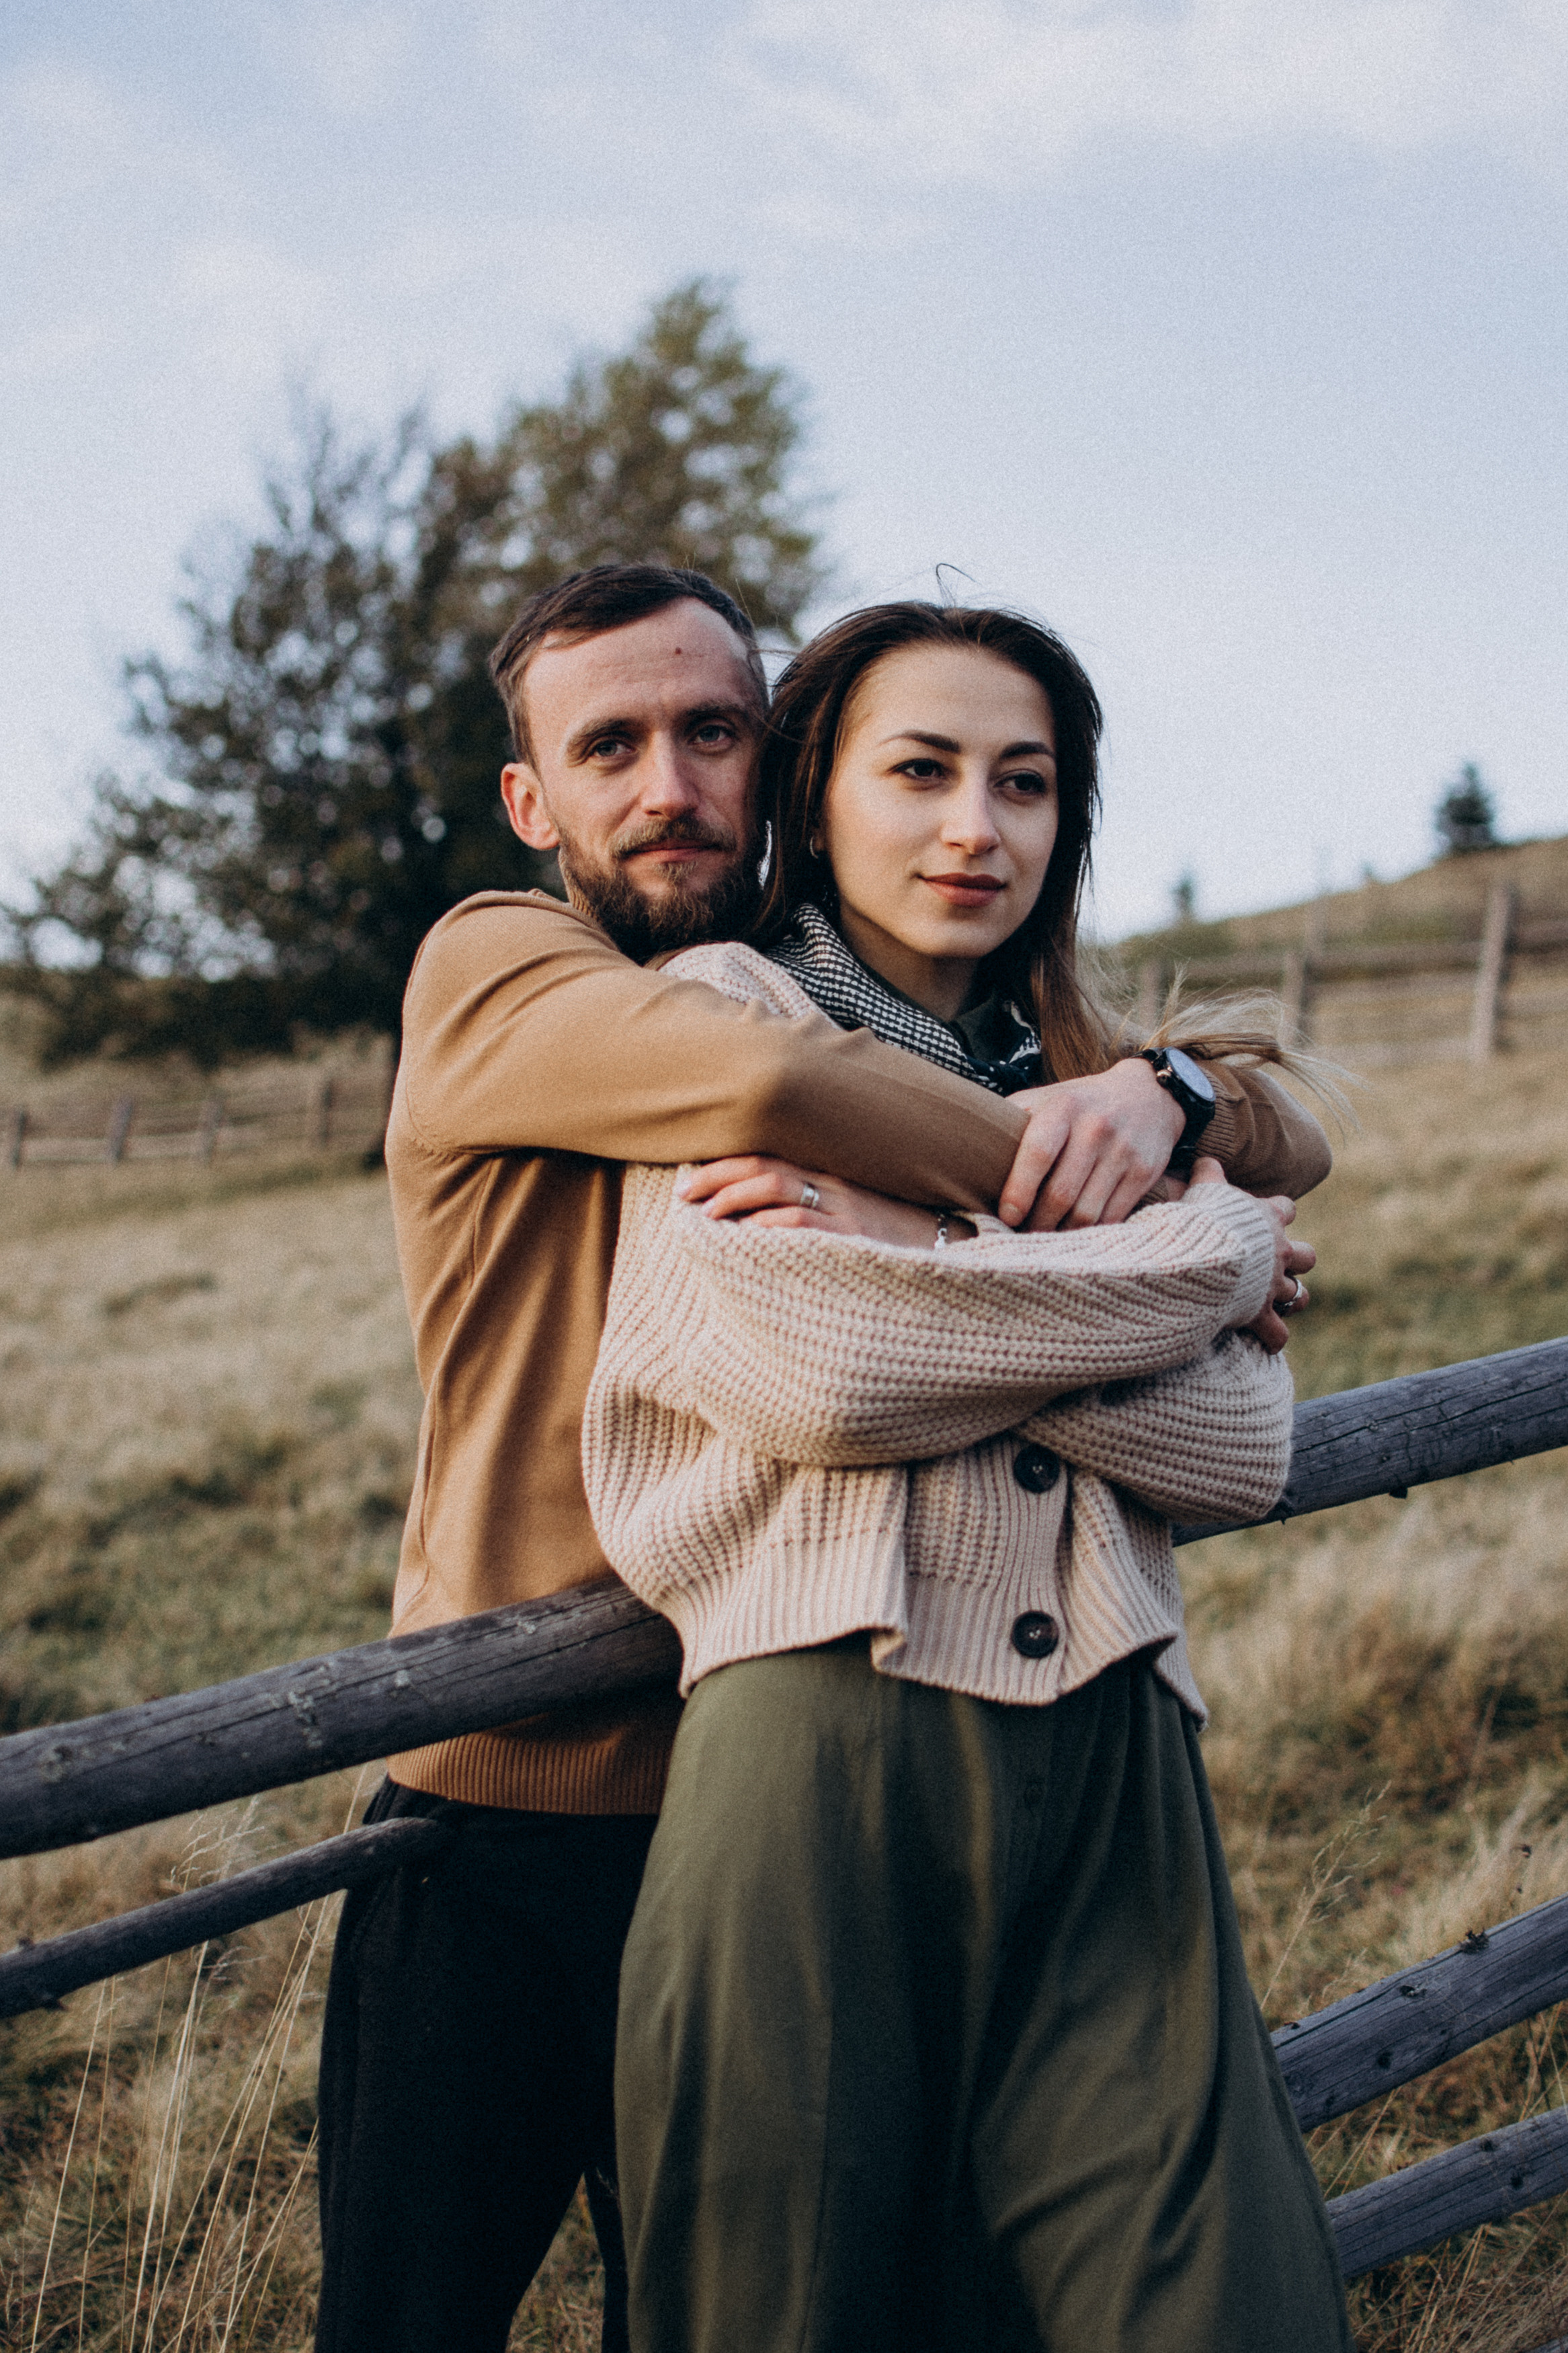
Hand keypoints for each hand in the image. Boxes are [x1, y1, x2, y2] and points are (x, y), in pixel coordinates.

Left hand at [677, 1157, 959, 1247]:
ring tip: (705, 1213)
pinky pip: (801, 1223)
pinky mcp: (850, 1237)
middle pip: (763, 1165)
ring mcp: (842, 1209)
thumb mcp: (853, 1210)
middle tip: (682, 1194)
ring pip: (776, 1187)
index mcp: (828, 1174)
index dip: (725, 1163)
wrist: (947, 1250)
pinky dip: (768, 1225)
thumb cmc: (893, 1236)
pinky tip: (745, 1235)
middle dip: (715, 1176)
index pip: (768, 1155)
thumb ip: (813, 1204)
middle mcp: (832, 1184)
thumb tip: (760, 1217)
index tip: (691, 1176)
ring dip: (733, 1198)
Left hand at [1002, 1060, 1185, 1230]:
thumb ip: (1012, 1118)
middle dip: (1036, 1223)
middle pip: (1061, 1193)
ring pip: (1086, 1212)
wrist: (1149, 1095)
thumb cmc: (1082, 1103)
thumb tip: (967, 1147)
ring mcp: (1123, 1152)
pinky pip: (1112, 1216)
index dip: (1019, 1189)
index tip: (1007, 1215)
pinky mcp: (1144, 1173)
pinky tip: (1074, 1234)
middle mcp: (1096, 1128)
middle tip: (1021, 1235)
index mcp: (1064, 1107)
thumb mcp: (1047, 1097)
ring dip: (1061, 1234)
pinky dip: (1090, 1232)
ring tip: (1044, 1239)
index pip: (1038, 1153)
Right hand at [1187, 1160, 1315, 1352]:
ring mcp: (1272, 1285)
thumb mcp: (1204, 1188)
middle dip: (1297, 1260)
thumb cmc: (1204, 1219)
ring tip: (1280, 1301)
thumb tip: (1205, 1158)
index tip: (1269, 1216)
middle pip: (1307, 1256)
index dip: (1280, 1212)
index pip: (1287, 1209)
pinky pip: (1277, 1333)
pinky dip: (1273, 1337)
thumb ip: (1208, 1173)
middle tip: (1277, 1264)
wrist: (1203, 1256)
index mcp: (1268, 1219)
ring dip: (1292, 1298)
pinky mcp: (1259, 1312)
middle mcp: (1278, 1253)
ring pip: (1300, 1295)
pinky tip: (1267, 1340)